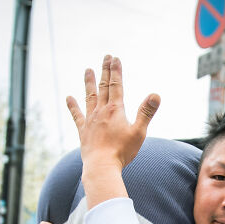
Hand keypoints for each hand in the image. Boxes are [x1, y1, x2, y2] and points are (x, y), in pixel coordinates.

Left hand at [65, 55, 158, 174]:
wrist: (101, 166)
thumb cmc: (122, 151)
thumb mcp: (139, 132)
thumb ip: (146, 112)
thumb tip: (156, 94)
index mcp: (116, 110)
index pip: (116, 85)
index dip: (116, 71)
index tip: (115, 58)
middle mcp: (101, 111)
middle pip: (104, 87)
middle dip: (105, 71)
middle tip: (106, 57)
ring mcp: (90, 120)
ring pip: (90, 97)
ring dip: (89, 83)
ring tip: (88, 70)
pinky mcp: (83, 131)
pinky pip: (77, 115)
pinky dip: (73, 106)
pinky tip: (69, 98)